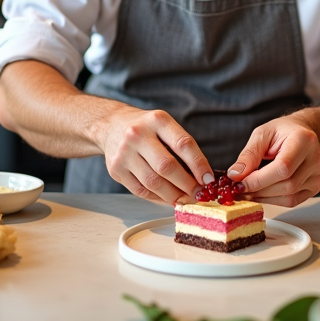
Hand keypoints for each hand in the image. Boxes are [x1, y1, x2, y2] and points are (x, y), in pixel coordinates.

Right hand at [99, 108, 214, 204]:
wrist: (110, 125)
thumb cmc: (145, 128)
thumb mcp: (164, 125)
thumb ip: (182, 145)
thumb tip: (202, 177)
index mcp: (157, 120)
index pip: (183, 144)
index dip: (199, 164)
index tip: (208, 180)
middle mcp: (138, 135)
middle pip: (167, 166)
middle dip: (187, 184)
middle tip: (198, 195)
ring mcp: (124, 153)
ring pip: (153, 183)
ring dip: (173, 195)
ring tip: (185, 199)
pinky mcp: (116, 170)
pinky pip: (141, 190)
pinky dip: (158, 198)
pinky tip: (168, 199)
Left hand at [225, 116, 319, 206]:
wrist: (302, 133)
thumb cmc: (282, 131)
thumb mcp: (261, 134)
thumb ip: (249, 155)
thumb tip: (235, 175)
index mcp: (303, 140)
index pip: (283, 168)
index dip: (259, 180)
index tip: (239, 184)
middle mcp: (316, 158)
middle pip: (287, 185)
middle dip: (259, 190)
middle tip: (239, 190)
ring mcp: (318, 174)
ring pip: (289, 196)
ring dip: (264, 197)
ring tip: (248, 191)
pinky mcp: (315, 186)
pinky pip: (293, 200)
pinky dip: (274, 200)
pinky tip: (262, 193)